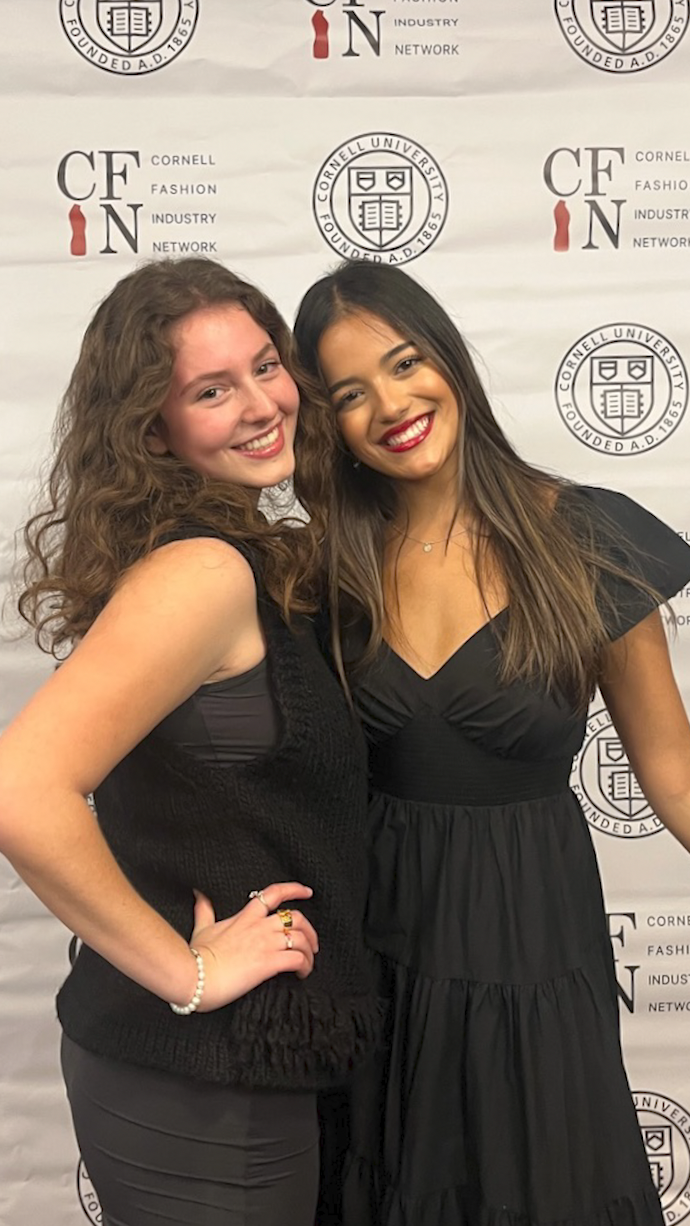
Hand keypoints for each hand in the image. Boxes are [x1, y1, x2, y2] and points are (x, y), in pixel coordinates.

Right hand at [185, 883, 318, 1011]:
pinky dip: (305, 965)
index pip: (274, 894)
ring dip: (309, 951)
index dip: (294, 889)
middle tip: (312, 942)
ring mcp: (266, 944)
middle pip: (296, 917)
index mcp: (246, 917)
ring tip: (308, 962)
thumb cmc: (197, 956)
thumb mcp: (202, 928)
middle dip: (310, 929)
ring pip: (301, 939)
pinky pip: (297, 959)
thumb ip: (205, 911)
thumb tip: (199, 895)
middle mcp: (260, 927)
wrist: (195, 976)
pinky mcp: (268, 963)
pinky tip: (302, 973)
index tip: (307, 891)